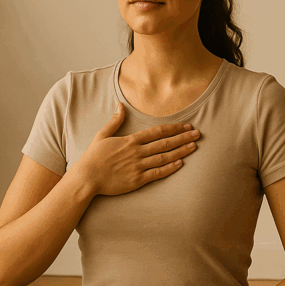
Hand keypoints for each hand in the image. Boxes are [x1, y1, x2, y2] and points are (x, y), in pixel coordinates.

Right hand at [75, 103, 199, 196]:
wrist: (87, 177)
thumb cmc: (93, 157)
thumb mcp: (102, 135)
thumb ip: (114, 121)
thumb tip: (120, 105)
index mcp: (130, 140)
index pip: (157, 132)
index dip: (173, 128)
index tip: (186, 125)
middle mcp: (137, 152)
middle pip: (165, 143)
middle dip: (182, 137)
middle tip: (197, 134)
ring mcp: (138, 166)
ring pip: (164, 157)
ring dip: (180, 151)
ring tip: (193, 146)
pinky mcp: (137, 180)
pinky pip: (157, 173)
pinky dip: (170, 168)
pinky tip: (180, 163)